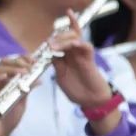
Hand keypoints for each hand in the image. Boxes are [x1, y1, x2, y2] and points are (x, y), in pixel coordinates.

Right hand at [0, 55, 35, 135]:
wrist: (0, 133)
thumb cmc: (9, 117)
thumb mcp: (21, 101)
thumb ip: (27, 89)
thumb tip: (39, 79)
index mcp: (7, 79)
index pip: (13, 63)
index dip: (23, 58)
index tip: (35, 60)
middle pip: (5, 62)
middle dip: (19, 61)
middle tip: (30, 65)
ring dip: (12, 68)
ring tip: (23, 72)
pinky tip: (6, 77)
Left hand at [50, 13, 120, 134]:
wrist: (90, 100)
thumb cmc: (76, 90)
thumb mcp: (60, 76)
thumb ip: (56, 64)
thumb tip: (49, 53)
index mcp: (65, 56)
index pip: (59, 41)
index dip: (53, 36)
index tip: (45, 39)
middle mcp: (73, 52)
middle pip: (66, 35)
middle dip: (57, 37)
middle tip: (49, 44)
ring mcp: (81, 54)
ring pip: (75, 37)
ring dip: (64, 39)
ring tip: (54, 47)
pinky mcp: (89, 58)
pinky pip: (87, 46)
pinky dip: (80, 43)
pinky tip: (74, 44)